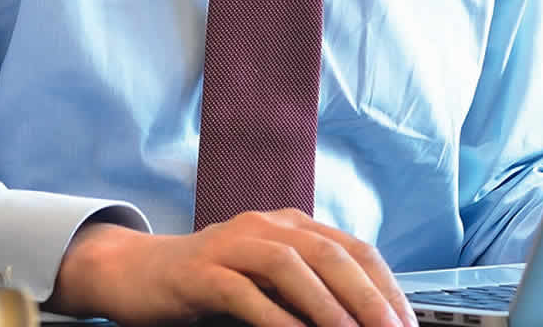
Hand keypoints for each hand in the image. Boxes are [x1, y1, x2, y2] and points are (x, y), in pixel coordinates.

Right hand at [47, 210, 416, 326]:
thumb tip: (360, 319)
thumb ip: (309, 290)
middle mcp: (265, 225)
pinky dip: (274, 316)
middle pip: (330, 253)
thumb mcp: (268, 280)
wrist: (137, 273)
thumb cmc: (211, 282)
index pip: (353, 248)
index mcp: (291, 225)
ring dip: (326, 305)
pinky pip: (244, 292)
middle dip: (367, 296)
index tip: (405, 322)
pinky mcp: (201, 271)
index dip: (384, 286)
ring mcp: (231, 244)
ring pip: (290, 266)